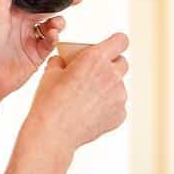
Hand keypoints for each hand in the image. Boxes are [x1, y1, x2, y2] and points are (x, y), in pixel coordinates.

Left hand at [0, 0, 82, 103]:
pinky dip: (54, 37)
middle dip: (63, 2)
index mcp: (11, 10)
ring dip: (58, 21)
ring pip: (52, 25)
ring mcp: (30, 39)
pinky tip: (52, 36)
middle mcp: (22, 23)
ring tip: (57, 23)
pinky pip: (51, 43)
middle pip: (47, 8)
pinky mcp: (36, 56)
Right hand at [25, 32, 128, 150]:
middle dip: (112, 66)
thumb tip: (63, 60)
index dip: (116, 43)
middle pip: (123, 63)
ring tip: (88, 99)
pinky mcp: (120, 114)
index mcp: (96, 58)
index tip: (111, 48)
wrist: (53, 133)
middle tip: (96, 74)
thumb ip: (62, 61)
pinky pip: (117, 106)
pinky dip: (108, 107)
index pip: (121, 41)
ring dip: (108, 88)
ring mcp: (119, 96)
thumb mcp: (51, 72)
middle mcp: (112, 75)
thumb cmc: (50, 102)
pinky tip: (90, 113)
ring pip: (119, 86)